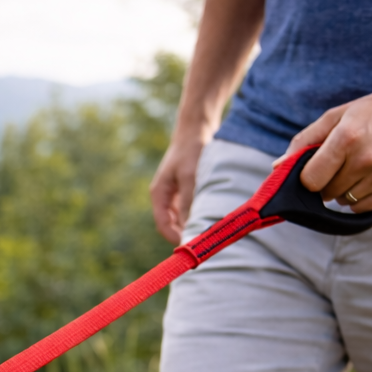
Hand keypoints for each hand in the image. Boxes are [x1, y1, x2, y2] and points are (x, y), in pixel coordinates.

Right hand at [150, 130, 207, 244]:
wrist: (197, 127)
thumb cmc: (191, 150)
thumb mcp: (190, 177)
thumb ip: (188, 202)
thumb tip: (189, 226)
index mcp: (159, 194)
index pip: (163, 225)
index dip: (175, 237)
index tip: (192, 245)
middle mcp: (165, 196)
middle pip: (171, 223)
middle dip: (185, 232)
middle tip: (203, 242)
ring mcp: (175, 192)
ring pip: (181, 217)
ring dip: (193, 223)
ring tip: (209, 230)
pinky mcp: (186, 187)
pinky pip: (190, 207)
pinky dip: (199, 213)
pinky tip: (212, 215)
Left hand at [282, 83, 371, 211]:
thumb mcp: (338, 115)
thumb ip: (305, 141)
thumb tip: (278, 167)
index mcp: (347, 138)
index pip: (310, 180)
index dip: (307, 178)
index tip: (314, 169)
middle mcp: (366, 159)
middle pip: (326, 192)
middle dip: (326, 182)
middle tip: (341, 163)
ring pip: (343, 201)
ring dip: (343, 190)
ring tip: (358, 166)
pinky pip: (362, 207)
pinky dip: (359, 197)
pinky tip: (370, 176)